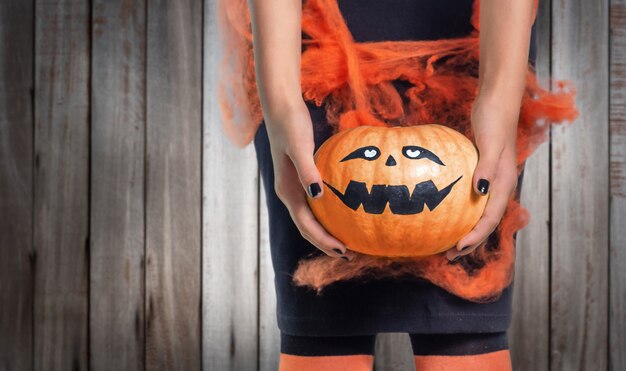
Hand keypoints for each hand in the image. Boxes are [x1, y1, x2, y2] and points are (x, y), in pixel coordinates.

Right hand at [265, 100, 355, 260]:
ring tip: (346, 240)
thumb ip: (307, 171)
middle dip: (325, 243)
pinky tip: (343, 211)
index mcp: (287, 191)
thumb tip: (317, 195)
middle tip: (348, 254)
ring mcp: (294, 187)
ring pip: (310, 217)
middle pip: (307, 226)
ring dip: (326, 231)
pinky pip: (314, 203)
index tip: (343, 250)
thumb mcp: (299, 146)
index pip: (306, 225)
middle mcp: (289, 193)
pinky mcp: (300, 178)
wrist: (281, 108)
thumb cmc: (291, 125)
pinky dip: (327, 213)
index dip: (324, 240)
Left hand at [446, 97, 519, 260]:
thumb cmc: (493, 120)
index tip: (458, 249)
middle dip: (470, 243)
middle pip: (485, 223)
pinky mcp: (481, 174)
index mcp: (504, 184)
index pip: (490, 218)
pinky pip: (471, 200)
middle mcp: (499, 187)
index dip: (476, 237)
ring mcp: (490, 181)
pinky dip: (460, 212)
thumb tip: (481, 191)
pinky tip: (443, 214)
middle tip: (449, 257)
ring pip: (479, 214)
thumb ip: (487, 167)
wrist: (496, 102)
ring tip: (446, 244)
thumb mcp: (490, 143)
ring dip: (465, 231)